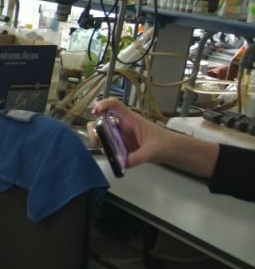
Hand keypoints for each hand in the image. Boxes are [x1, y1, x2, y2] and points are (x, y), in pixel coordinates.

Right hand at [91, 98, 219, 176]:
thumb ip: (136, 158)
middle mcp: (123, 126)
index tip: (95, 112)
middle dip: (95, 129)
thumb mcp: (151, 151)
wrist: (174, 151)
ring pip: (103, 135)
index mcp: (131, 120)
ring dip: (101, 143)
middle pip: (102, 121)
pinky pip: (110, 147)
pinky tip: (114, 159)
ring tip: (108, 153)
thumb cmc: (166, 144)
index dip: (103, 104)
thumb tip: (121, 164)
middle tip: (97, 141)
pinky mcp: (123, 146)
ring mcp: (122, 136)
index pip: (115, 105)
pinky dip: (108, 152)